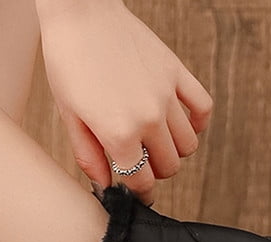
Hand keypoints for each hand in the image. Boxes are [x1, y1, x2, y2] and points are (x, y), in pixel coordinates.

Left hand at [37, 0, 212, 206]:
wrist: (81, 13)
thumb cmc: (68, 63)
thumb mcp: (70, 117)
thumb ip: (89, 156)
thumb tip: (105, 185)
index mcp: (119, 133)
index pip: (141, 182)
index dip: (138, 194)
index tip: (135, 194)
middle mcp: (149, 117)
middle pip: (168, 166)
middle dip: (154, 173)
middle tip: (140, 166)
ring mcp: (166, 94)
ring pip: (188, 144)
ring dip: (174, 152)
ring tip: (155, 146)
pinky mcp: (176, 72)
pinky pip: (203, 108)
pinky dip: (197, 123)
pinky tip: (180, 124)